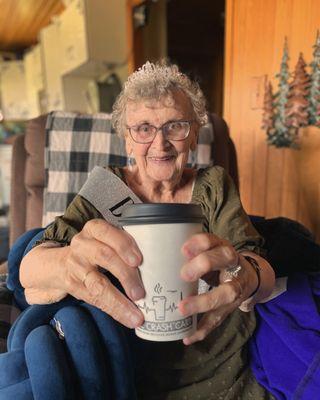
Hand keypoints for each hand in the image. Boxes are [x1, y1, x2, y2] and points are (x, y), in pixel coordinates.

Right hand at [25, 219, 144, 328]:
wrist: (58, 264)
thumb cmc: (95, 250)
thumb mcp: (105, 239)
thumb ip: (124, 246)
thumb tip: (157, 264)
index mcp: (93, 229)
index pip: (106, 232)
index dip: (123, 245)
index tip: (138, 260)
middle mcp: (82, 245)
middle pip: (104, 257)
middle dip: (125, 275)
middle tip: (141, 292)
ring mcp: (75, 265)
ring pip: (97, 283)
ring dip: (119, 300)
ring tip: (136, 314)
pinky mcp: (72, 285)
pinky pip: (94, 299)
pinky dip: (114, 309)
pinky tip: (128, 317)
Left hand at [178, 233, 273, 344]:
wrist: (248, 277)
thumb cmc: (218, 264)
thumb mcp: (209, 254)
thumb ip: (191, 255)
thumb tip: (161, 260)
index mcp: (221, 248)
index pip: (213, 240)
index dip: (199, 243)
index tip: (183, 250)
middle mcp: (232, 264)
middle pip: (223, 258)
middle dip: (204, 264)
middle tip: (184, 274)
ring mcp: (236, 286)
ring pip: (225, 293)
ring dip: (203, 302)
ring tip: (182, 309)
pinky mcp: (232, 307)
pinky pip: (219, 318)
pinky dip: (203, 329)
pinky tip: (188, 337)